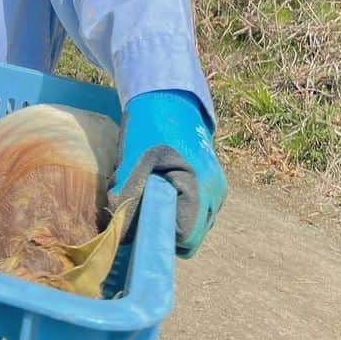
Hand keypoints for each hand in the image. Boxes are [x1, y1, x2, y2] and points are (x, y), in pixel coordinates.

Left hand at [108, 89, 226, 257]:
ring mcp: (220, 190)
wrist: (169, 100)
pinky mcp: (217, 186)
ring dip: (177, 221)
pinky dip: (184, 210)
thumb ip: (128, 199)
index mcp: (199, 187)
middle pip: (193, 238)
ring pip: (198, 228)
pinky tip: (167, 191)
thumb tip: (120, 232)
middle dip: (168, 232)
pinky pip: (201, 214)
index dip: (162, 235)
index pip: (186, 238)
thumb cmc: (148, 130)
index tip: (143, 221)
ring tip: (155, 197)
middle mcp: (216, 193)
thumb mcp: (131, 162)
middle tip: (145, 211)